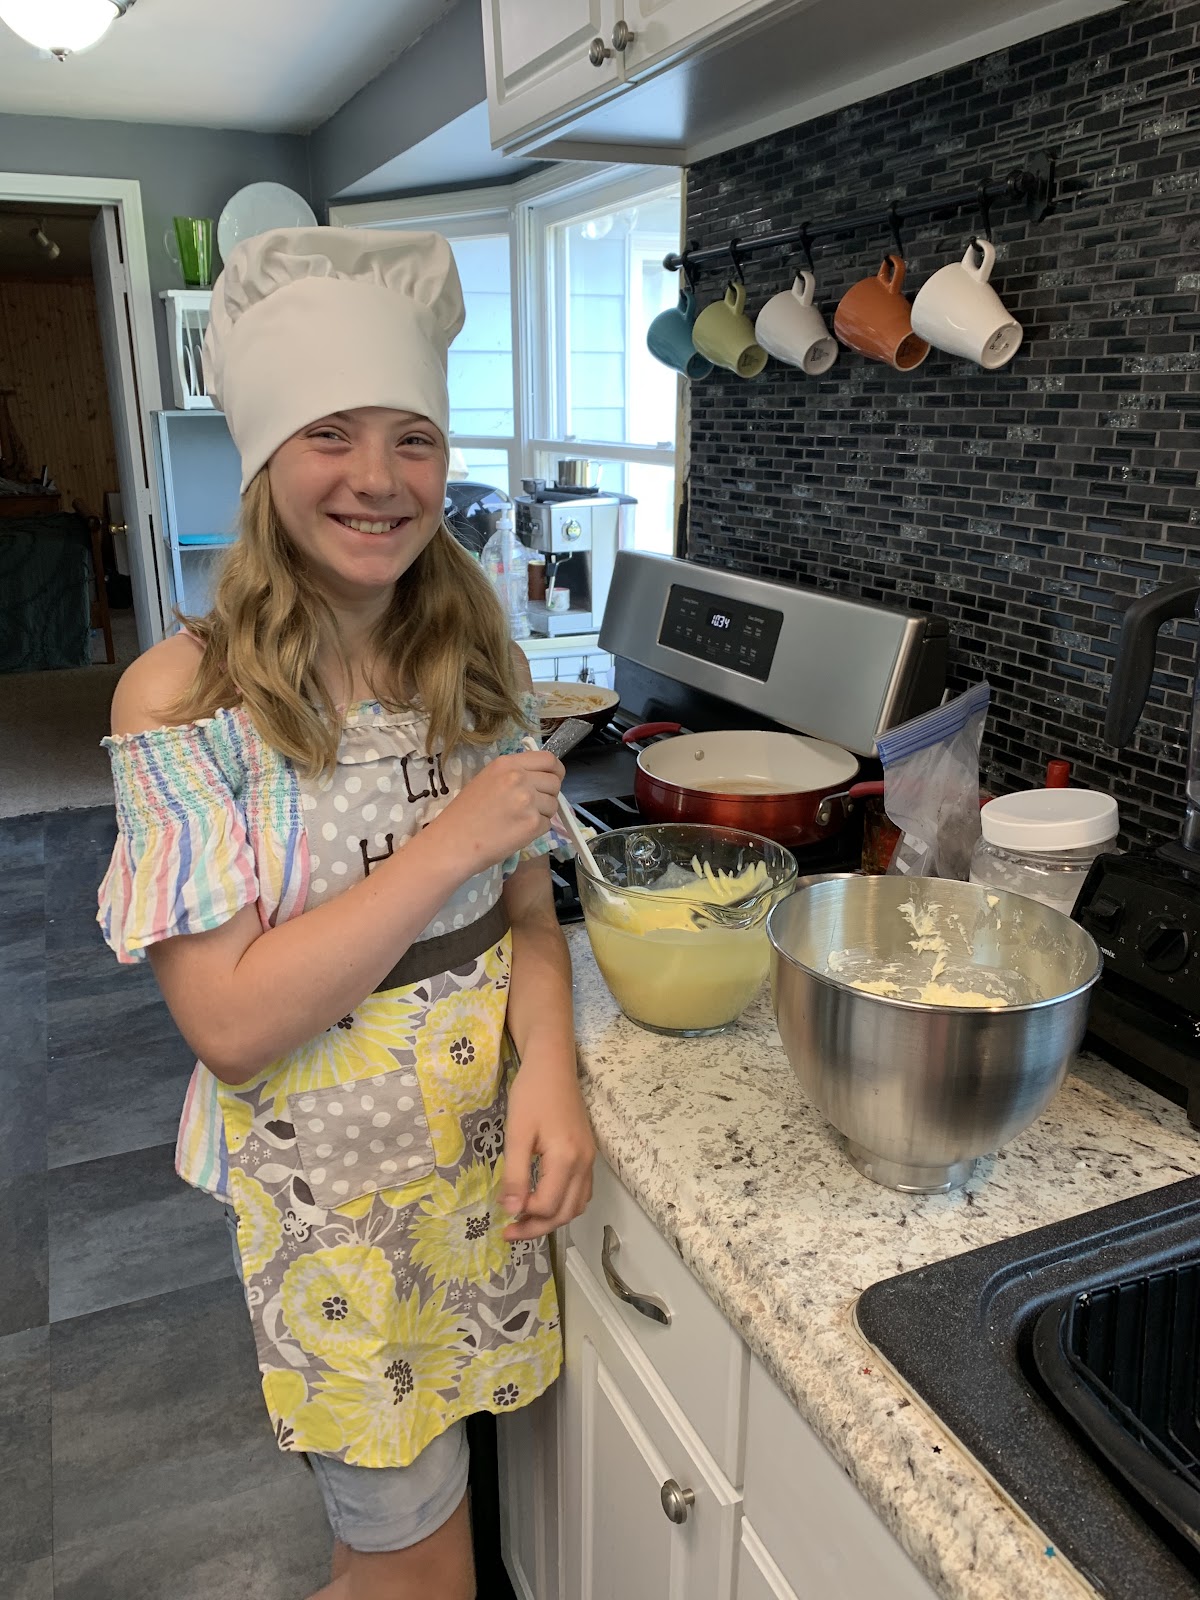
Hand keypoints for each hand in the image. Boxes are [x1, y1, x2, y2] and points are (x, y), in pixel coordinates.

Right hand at [427, 750, 563, 873]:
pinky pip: (547, 824)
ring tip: (518, 821)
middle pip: (555, 782)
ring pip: (553, 804)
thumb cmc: (465, 815)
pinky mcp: (533, 823)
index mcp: (507, 763)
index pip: (548, 759)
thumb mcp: (487, 780)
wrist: (453, 842)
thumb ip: (514, 775)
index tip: (554, 779)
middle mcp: (520, 777)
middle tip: (531, 806)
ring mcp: (528, 800)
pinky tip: (516, 832)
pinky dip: (536, 830)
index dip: (555, 771)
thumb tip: (539, 778)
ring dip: (542, 813)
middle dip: (548, 794)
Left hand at [501, 1053, 595, 1240]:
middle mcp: (583, 1163)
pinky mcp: (587, 1153)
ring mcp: (589, 1159)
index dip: (525, 1217)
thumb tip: (512, 1211)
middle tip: (510, 1232)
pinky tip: (545, 1201)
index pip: (548, 1206)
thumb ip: (516, 1175)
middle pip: (566, 1213)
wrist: (552, 1065)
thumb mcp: (516, 1134)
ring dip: (553, 1219)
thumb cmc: (531, 1094)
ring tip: (525, 1220)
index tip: (501, 1215)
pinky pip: (582, 1191)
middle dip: (538, 1227)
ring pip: (577, 1205)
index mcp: (566, 1159)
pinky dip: (565, 1204)